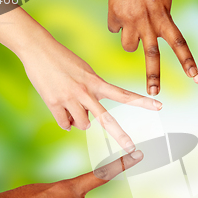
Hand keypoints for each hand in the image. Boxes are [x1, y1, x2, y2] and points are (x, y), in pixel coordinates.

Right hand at [20, 39, 161, 152]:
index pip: (123, 94)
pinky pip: (65, 124)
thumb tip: (85, 122)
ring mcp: (70, 98)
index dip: (142, 102)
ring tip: (72, 105)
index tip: (159, 106)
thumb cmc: (63, 59)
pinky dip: (66, 122)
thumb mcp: (85, 72)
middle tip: (132, 148)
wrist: (37, 48)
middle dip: (120, 136)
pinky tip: (62, 110)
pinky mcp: (53, 103)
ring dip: (80, 121)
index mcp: (96, 82)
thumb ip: (92, 94)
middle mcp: (86, 92)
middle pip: (106, 119)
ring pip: (83, 125)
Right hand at [108, 0, 196, 95]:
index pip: (179, 42)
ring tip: (131, 27)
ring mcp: (130, 22)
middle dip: (153, 76)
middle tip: (155, 92)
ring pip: (128, 47)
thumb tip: (159, 32)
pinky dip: (117, 24)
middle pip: (152, 55)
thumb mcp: (163, 0)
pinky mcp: (114, 17)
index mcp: (163, 17)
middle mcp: (147, 23)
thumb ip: (163, 19)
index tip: (193, 75)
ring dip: (130, 42)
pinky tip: (119, 12)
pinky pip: (114, 29)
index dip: (186, 59)